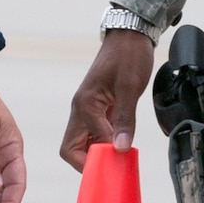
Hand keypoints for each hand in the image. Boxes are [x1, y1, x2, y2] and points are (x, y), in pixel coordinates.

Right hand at [60, 30, 154, 171]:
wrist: (130, 35)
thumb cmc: (128, 55)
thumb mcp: (130, 87)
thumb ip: (125, 119)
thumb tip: (121, 147)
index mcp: (84, 105)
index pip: (80, 146)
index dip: (97, 158)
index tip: (117, 163)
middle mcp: (81, 109)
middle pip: (73, 148)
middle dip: (90, 161)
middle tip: (113, 167)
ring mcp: (90, 108)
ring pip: (85, 141)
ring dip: (100, 152)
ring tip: (120, 158)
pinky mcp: (100, 107)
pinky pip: (98, 132)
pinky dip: (108, 142)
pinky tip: (123, 144)